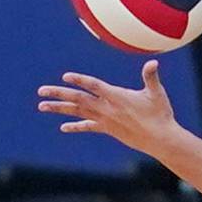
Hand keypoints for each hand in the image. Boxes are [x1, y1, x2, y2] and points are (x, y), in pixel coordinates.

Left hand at [37, 61, 184, 155]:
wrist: (160, 139)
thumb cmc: (161, 114)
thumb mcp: (157, 93)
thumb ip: (151, 76)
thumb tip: (153, 62)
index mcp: (117, 96)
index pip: (95, 86)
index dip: (80, 80)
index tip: (66, 77)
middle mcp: (107, 108)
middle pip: (79, 99)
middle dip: (59, 94)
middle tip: (40, 91)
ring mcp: (106, 120)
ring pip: (78, 112)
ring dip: (59, 108)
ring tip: (42, 106)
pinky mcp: (108, 129)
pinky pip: (88, 127)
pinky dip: (75, 126)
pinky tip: (63, 127)